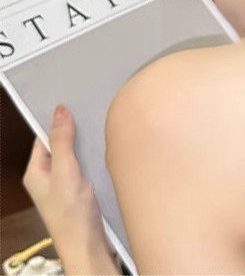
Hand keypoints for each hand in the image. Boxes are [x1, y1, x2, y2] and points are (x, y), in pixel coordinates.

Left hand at [23, 105, 117, 274]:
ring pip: (76, 153)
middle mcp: (48, 176)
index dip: (58, 121)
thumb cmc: (70, 214)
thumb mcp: (64, 172)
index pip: (44, 137)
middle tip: (93, 114)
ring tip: (102, 131)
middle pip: (61, 143)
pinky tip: (106, 150)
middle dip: (76, 131)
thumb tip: (59, 111)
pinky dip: (95, 156)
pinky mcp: (81, 188)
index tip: (74, 104)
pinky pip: (86, 164)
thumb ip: (62, 142)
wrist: (87, 244)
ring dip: (87, 144)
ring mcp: (65, 182)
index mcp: (35, 172)